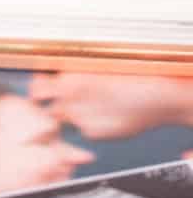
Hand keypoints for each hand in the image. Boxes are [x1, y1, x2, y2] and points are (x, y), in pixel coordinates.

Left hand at [29, 73, 192, 138]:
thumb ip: (69, 71)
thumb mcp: (95, 65)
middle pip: (42, 106)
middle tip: (56, 98)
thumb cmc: (132, 75)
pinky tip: (100, 113)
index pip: (35, 87)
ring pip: (60, 117)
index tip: (40, 85)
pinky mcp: (93, 132)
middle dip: (46, 102)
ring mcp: (81, 118)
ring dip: (65, 112)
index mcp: (69, 79)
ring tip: (84, 104)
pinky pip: (81, 128)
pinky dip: (85, 122)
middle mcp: (70, 100)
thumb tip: (49, 74)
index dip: (37, 86)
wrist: (160, 97)